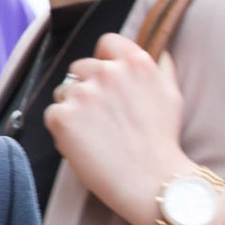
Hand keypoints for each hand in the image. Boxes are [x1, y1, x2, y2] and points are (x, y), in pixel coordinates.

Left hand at [43, 32, 191, 224]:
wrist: (151, 181)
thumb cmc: (162, 141)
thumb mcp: (171, 94)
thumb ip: (160, 68)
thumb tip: (158, 51)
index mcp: (134, 62)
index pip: (106, 43)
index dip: (104, 60)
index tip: (108, 81)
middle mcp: (107, 72)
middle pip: (80, 68)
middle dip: (87, 87)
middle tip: (102, 117)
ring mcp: (83, 93)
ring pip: (64, 91)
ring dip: (73, 107)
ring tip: (95, 133)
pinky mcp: (62, 117)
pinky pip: (53, 114)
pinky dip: (62, 129)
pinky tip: (84, 144)